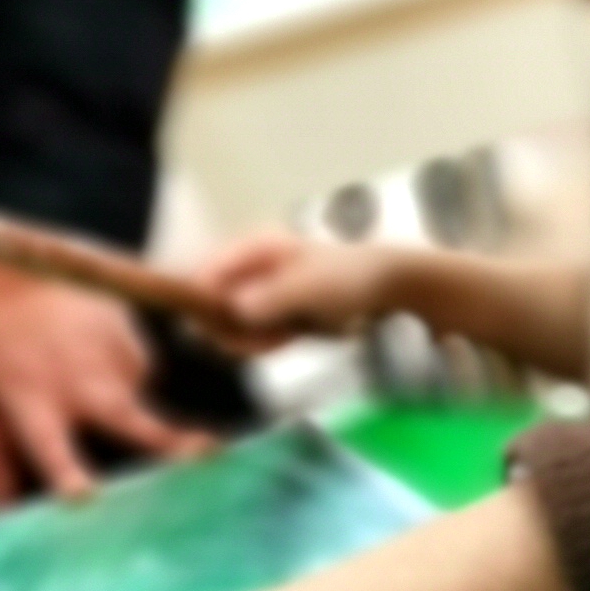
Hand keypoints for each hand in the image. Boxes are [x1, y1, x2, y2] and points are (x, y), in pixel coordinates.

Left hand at [0, 254, 209, 504]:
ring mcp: (108, 355)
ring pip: (135, 399)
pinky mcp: (129, 334)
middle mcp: (76, 382)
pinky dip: (121, 372)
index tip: (83, 496)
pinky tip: (91, 352)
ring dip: (118, 400)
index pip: (50, 448)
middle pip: (132, 421)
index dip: (67, 473)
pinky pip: (138, 371)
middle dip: (169, 442)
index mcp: (31, 404)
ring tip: (77, 373)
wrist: (10, 267)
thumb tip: (0, 515)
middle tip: (204, 452)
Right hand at [193, 231, 410, 355]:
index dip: (203, 302)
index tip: (216, 330)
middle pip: (213, 304)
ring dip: (253, 339)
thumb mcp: (309, 287)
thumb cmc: (349, 276)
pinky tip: (289, 338)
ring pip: (231, 324)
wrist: (386, 288)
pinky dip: (265, 342)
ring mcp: (259, 291)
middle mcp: (249, 267)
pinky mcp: (271, 312)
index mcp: (254, 248)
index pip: (207, 272)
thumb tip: (235, 310)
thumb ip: (270, 298)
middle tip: (268, 339)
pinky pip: (252, 333)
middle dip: (234, 329)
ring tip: (285, 337)